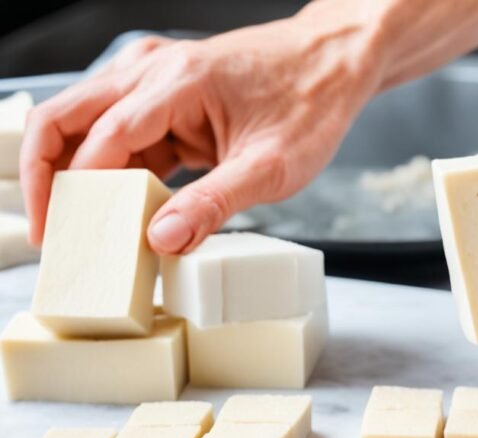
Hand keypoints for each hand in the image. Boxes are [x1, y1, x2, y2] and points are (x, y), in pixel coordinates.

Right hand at [20, 6, 381, 252]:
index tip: (66, 235)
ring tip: (80, 227)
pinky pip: (123, 132)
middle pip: (67, 117)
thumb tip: (162, 240)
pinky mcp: (169, 98)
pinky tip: (120, 207)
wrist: (335, 63)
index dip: (75, 189)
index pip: (103, 137)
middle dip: (48, 174)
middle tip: (51, 231)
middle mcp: (155, 72)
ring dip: (78, 172)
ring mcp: (157, 81)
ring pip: (88, 123)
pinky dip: (114, 169)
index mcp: (178, 83)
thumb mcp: (271, 166)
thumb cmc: (312, 103)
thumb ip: (215, 203)